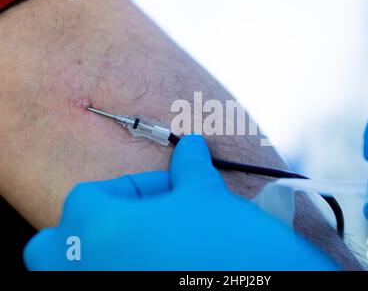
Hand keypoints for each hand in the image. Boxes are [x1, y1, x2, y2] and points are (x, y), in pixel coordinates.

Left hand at [24, 135, 337, 269]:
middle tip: (142, 222)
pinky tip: (157, 264)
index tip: (173, 192)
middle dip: (97, 224)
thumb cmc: (222, 245)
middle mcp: (80, 265)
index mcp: (94, 228)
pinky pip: (98, 280)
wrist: (253, 283)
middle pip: (60, 240)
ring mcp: (93, 289)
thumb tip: (191, 145)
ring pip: (73, 267)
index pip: (92, 195)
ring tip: (148, 247)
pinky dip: (120, 269)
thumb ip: (190, 168)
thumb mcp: (206, 197)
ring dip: (101, 252)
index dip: (137, 186)